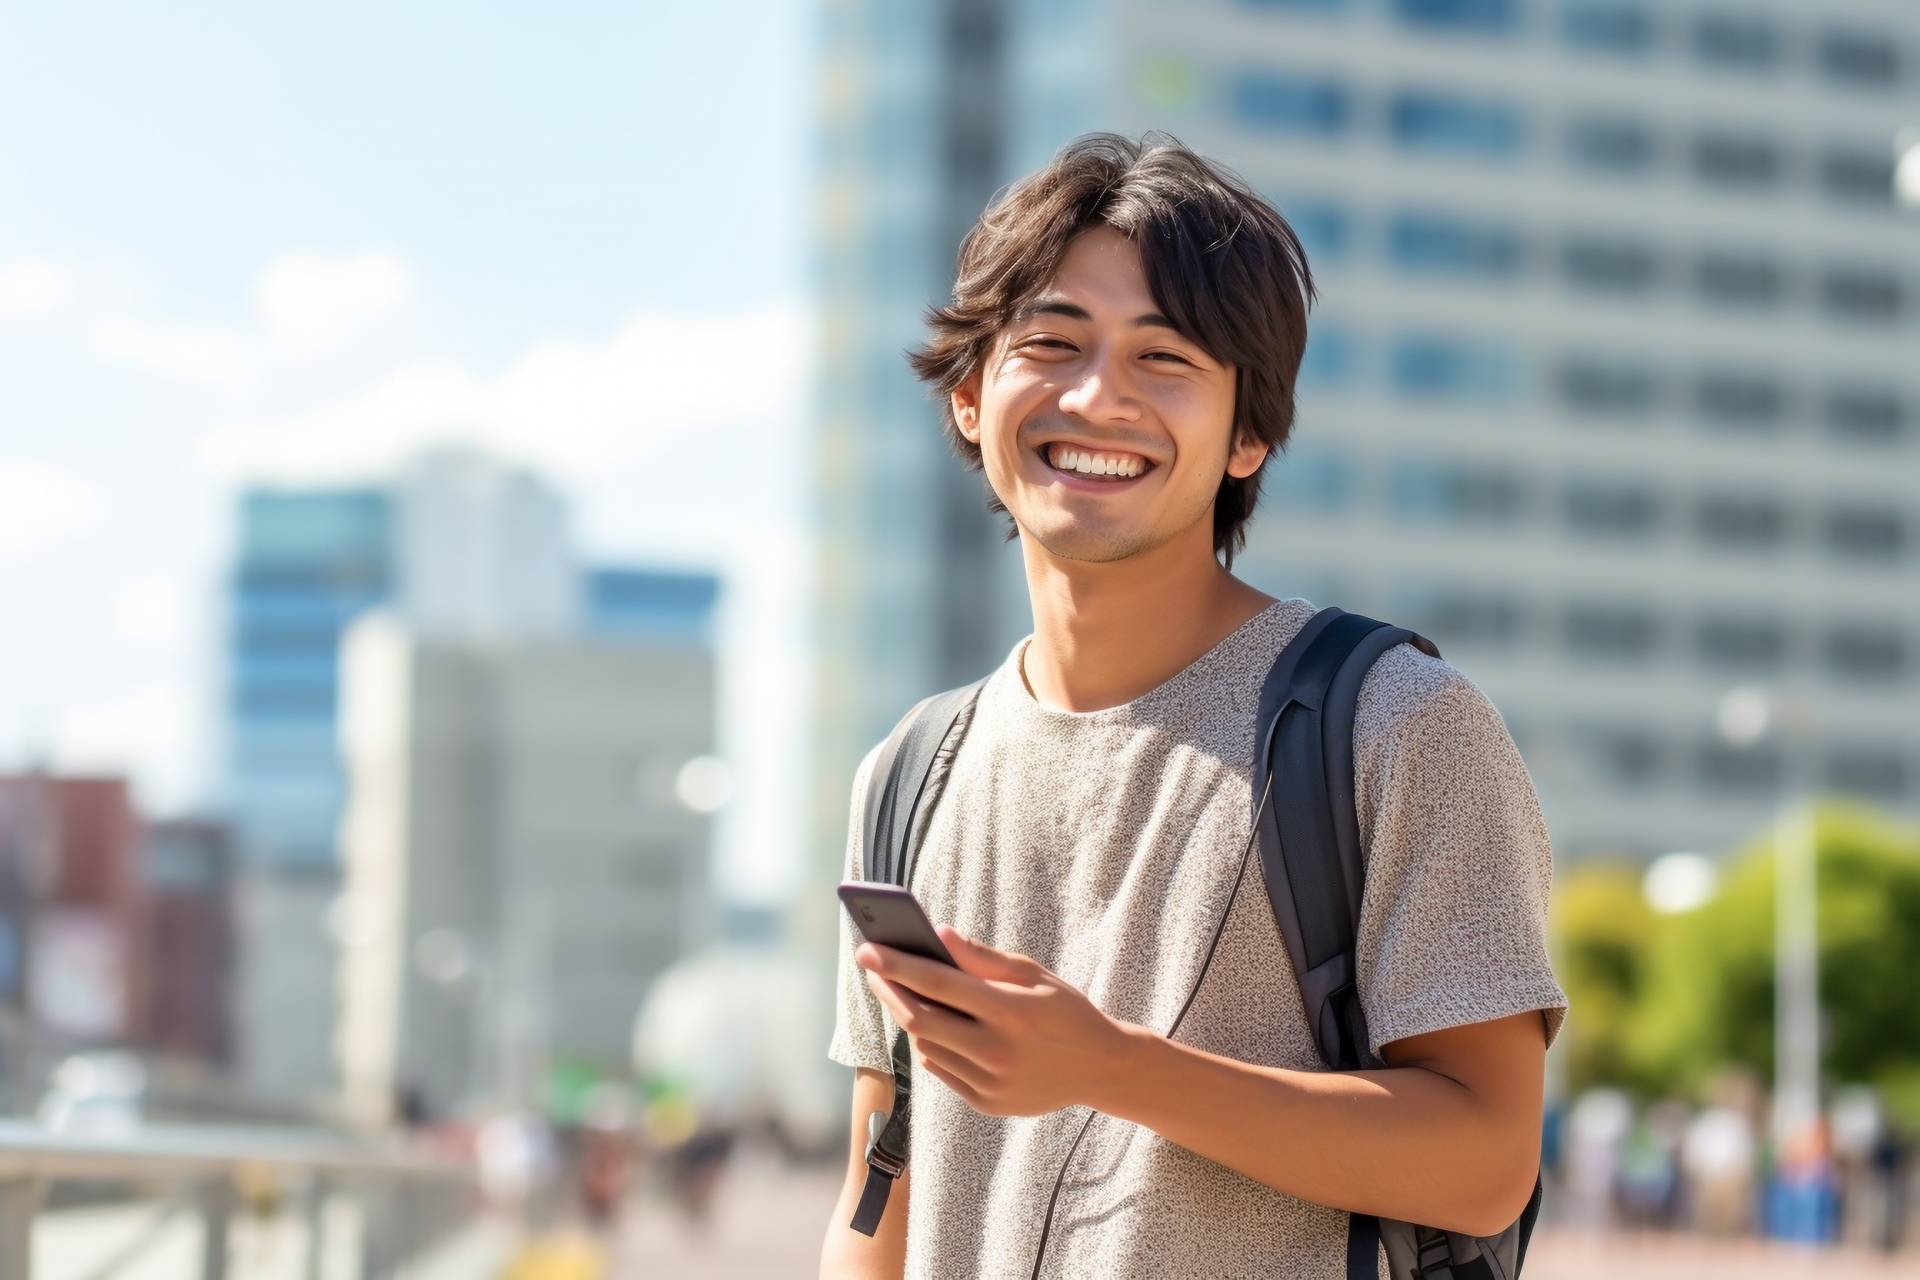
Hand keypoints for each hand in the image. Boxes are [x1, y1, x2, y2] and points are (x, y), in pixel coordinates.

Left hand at [855, 927, 1141, 1116]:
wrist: (1100, 1068)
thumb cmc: (1064, 1010)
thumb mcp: (1033, 974)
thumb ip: (983, 957)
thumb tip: (939, 935)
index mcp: (1010, 1011)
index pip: (938, 984)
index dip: (897, 966)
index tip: (868, 950)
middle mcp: (997, 1051)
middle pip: (921, 1020)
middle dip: (890, 992)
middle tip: (873, 970)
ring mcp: (990, 1083)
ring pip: (927, 1048)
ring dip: (912, 1019)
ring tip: (906, 994)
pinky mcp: (987, 1104)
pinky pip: (941, 1071)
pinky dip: (932, 1046)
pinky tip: (936, 1028)